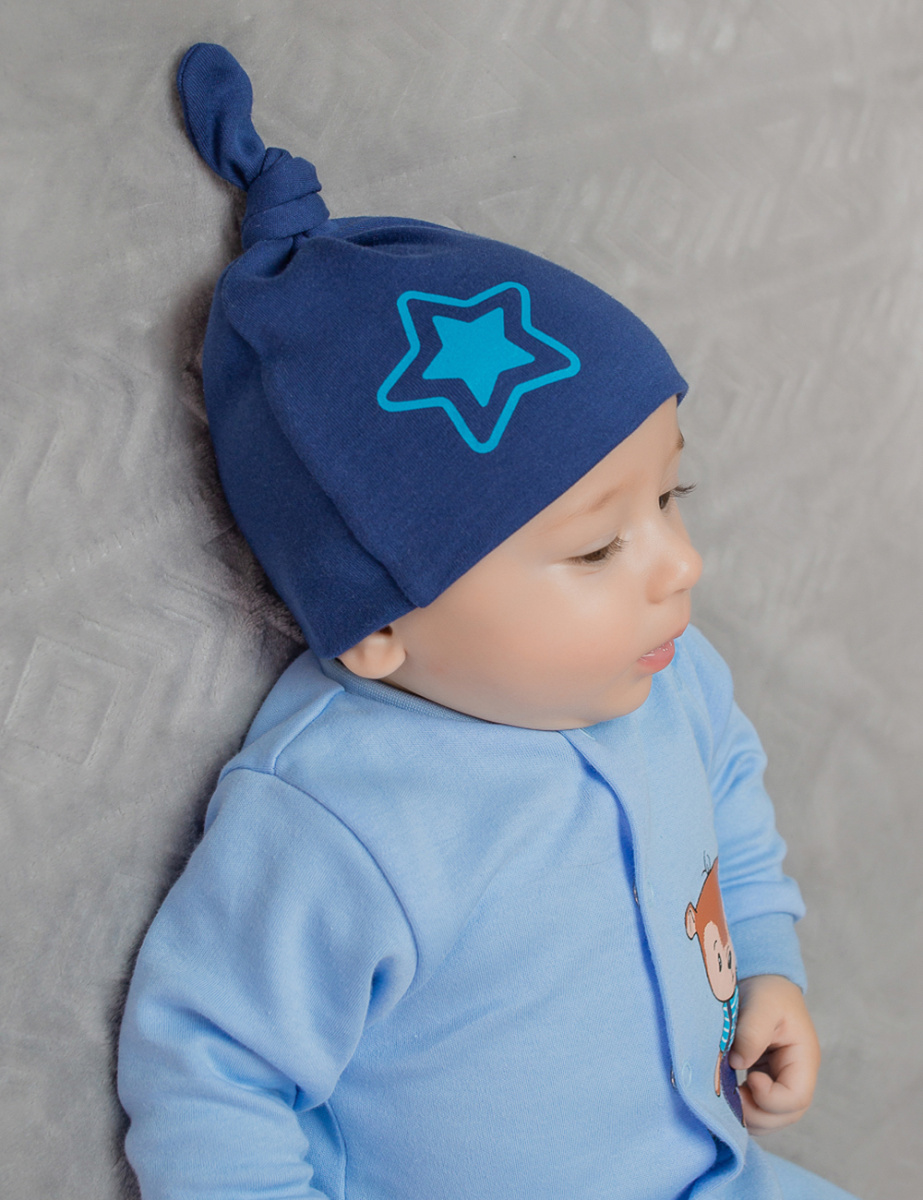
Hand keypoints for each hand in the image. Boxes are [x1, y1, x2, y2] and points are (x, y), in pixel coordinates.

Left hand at [728, 974, 819, 1133]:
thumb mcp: (761, 1005)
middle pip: (787, 1115)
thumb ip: (751, 1034)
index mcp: (804, 1058)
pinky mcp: (767, 1079)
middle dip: (758, 1114)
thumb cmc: (767, 991)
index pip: (796, 1097)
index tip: (749, 1076)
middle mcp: (797, 1075)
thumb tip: (737, 1063)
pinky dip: (744, 1108)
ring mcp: (782, 1080)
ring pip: (773, 1116)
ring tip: (727, 1098)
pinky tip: (727, 1095)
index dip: (770, 1097)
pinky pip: (760, 1106)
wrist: (765, 981)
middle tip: (731, 1099)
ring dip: (750, 1115)